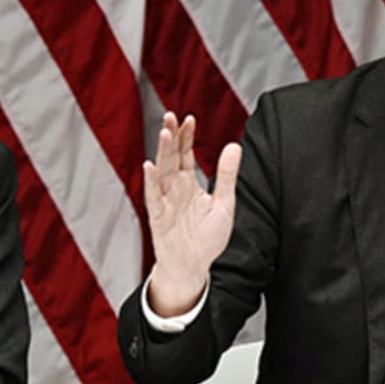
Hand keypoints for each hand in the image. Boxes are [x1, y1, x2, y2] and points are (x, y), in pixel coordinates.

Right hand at [143, 111, 241, 315]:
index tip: (190, 118)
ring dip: (163, 152)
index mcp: (188, 184)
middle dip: (171, 137)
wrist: (194, 267)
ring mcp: (165, 202)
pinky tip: (150, 166)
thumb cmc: (207, 238)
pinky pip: (154, 198)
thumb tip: (235, 146)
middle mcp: (174, 189)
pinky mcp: (159, 218)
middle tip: (170, 116)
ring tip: (165, 133)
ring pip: (162, 172)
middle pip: (171, 158)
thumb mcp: (224, 204)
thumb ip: (227, 176)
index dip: (186, 136)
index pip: (185, 154)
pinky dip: (151, 182)